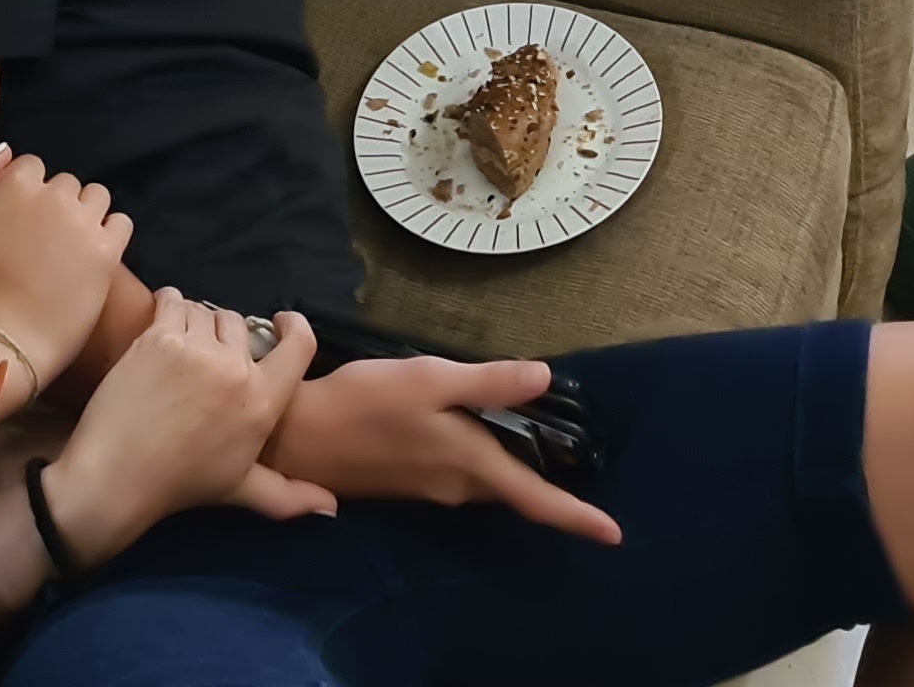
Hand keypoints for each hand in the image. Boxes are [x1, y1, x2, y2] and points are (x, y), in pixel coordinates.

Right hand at [0, 147, 125, 402]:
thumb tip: (6, 150)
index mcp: (17, 183)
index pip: (30, 167)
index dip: (20, 193)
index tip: (14, 224)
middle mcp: (56, 194)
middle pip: (64, 183)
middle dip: (53, 204)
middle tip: (38, 243)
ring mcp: (85, 223)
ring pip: (95, 198)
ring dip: (84, 213)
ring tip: (67, 247)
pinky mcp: (107, 253)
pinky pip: (121, 223)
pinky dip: (109, 232)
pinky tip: (91, 254)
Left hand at [40, 297, 323, 558]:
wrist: (118, 475)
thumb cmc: (182, 484)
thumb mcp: (242, 489)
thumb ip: (289, 495)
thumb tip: (331, 509)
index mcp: (263, 402)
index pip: (300, 345)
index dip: (293, 326)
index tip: (280, 322)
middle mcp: (235, 369)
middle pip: (240, 324)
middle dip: (226, 335)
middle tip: (205, 355)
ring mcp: (196, 349)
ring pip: (205, 311)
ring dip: (195, 322)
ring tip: (180, 344)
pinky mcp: (159, 337)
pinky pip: (173, 301)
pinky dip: (169, 304)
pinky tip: (163, 318)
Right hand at [260, 355, 622, 545]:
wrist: (299, 438)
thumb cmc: (366, 403)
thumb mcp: (429, 379)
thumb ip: (488, 382)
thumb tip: (545, 379)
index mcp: (470, 465)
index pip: (536, 499)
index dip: (577, 516)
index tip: (614, 534)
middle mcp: (458, 487)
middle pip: (515, 490)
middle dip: (547, 484)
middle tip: (577, 459)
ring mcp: (433, 488)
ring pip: (489, 481)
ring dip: (513, 467)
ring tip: (534, 436)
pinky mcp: (412, 481)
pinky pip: (464, 474)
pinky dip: (483, 458)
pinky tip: (477, 428)